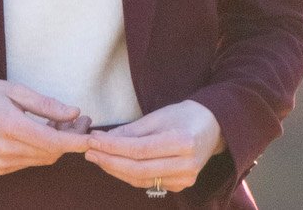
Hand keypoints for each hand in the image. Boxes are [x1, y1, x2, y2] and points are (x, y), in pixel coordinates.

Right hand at [0, 78, 91, 174]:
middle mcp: (5, 150)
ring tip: (59, 122)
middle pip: (51, 152)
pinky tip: (41, 132)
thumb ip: (46, 104)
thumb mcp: (14, 89)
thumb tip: (74, 113)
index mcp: (10, 127)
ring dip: (56, 144)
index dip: (76, 140)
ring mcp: (0, 162)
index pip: (53, 141)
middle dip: (70, 138)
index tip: (93, 137)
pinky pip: (29, 161)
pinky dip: (41, 149)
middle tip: (80, 119)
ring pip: (42, 159)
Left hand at [84, 100, 224, 192]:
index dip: (113, 146)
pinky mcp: (181, 186)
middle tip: (90, 151)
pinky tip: (115, 164)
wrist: (212, 127)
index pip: (139, 149)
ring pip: (141, 179)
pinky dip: (129, 174)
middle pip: (138, 169)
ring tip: (97, 157)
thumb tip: (104, 139)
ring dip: (115, 169)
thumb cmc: (184, 116)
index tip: (93, 139)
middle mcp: (186, 165)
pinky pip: (148, 183)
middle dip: (109, 161)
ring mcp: (185, 179)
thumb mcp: (158, 116)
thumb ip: (132, 130)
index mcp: (183, 142)